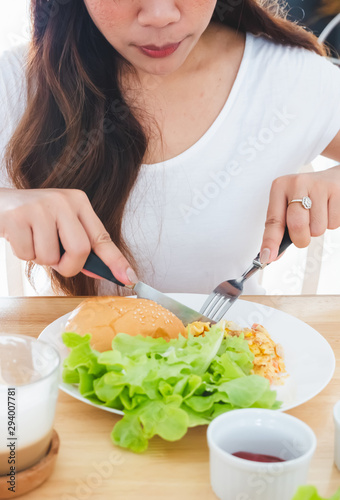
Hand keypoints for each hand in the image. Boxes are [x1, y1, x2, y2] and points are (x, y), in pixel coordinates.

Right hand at [0, 188, 137, 284]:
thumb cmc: (34, 219)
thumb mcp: (61, 225)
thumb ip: (81, 245)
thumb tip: (101, 271)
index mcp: (78, 202)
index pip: (102, 237)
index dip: (116, 260)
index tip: (129, 277)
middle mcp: (62, 201)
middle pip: (80, 250)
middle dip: (68, 266)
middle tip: (56, 260)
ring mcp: (39, 207)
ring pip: (51, 257)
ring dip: (40, 259)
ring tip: (32, 240)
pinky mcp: (17, 217)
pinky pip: (28, 255)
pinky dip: (23, 255)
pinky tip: (18, 237)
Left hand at [260, 165, 339, 262]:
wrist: (334, 178)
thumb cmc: (307, 196)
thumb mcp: (289, 205)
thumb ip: (280, 229)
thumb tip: (271, 255)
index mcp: (280, 186)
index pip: (273, 220)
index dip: (270, 241)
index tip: (267, 256)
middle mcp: (297, 183)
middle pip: (297, 225)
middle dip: (300, 239)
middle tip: (302, 237)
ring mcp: (319, 185)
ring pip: (317, 228)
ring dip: (318, 229)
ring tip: (319, 213)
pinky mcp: (337, 191)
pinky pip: (334, 224)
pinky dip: (331, 223)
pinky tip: (329, 209)